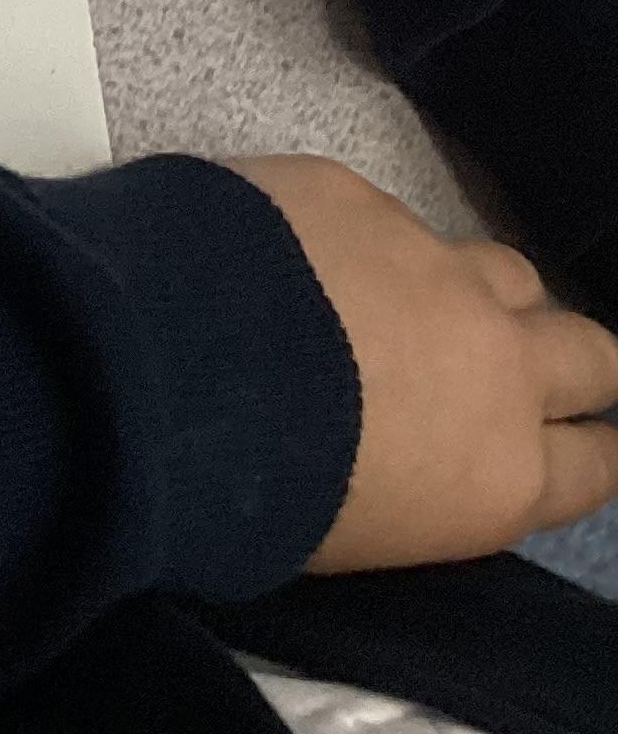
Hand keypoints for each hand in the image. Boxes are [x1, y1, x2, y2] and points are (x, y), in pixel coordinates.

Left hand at [232, 155, 617, 570]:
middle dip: (564, 359)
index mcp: (501, 472)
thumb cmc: (242, 495)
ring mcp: (431, 266)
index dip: (587, 445)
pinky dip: (355, 237)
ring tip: (412, 305)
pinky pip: (381, 214)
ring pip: (502, 270)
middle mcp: (495, 363)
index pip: (595, 462)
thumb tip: (403, 462)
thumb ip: (416, 490)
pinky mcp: (354, 194)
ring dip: (474, 292)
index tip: (573, 436)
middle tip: (519, 363)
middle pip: (587, 353)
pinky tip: (292, 253)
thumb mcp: (353, 539)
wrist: (159, 371)